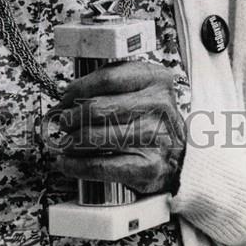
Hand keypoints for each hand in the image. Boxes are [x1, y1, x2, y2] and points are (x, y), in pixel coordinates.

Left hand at [52, 60, 186, 194]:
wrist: (182, 155)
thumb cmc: (153, 119)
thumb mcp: (139, 90)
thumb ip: (107, 89)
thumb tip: (64, 102)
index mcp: (155, 78)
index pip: (107, 78)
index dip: (79, 88)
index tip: (66, 97)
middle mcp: (158, 105)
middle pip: (99, 108)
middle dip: (72, 116)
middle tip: (63, 121)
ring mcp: (155, 137)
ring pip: (97, 137)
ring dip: (72, 141)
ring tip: (64, 142)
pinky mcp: (148, 167)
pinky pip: (102, 166)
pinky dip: (78, 165)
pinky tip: (67, 163)